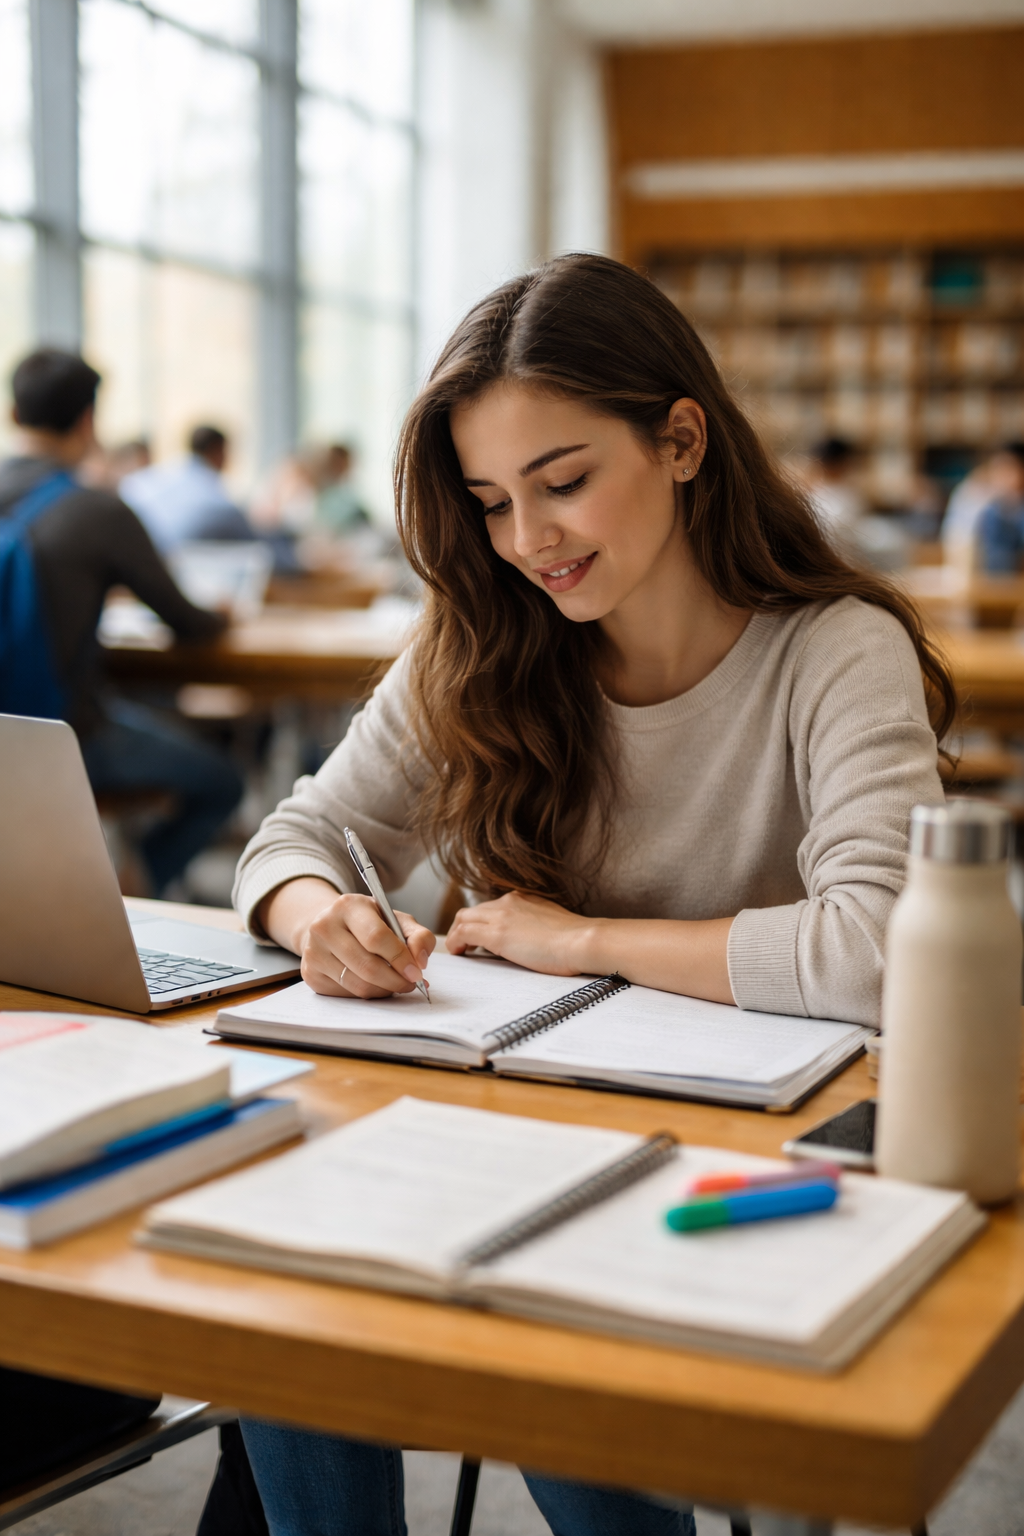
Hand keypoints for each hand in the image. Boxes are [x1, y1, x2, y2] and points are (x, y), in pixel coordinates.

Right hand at [262, 879, 435, 998]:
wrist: (328, 927)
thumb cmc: (367, 923)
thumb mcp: (393, 919)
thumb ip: (417, 935)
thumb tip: (421, 961)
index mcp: (348, 906)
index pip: (376, 937)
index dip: (400, 958)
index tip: (417, 972)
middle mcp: (324, 927)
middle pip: (367, 966)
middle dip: (396, 980)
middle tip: (411, 983)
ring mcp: (314, 952)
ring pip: (358, 985)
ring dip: (384, 990)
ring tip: (396, 984)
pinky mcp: (311, 974)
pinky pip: (347, 994)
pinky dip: (368, 993)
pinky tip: (375, 984)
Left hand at [445, 892, 590, 975]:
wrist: (581, 941)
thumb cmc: (575, 939)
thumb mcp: (552, 922)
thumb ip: (537, 923)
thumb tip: (532, 937)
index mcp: (523, 899)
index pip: (492, 907)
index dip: (481, 921)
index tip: (479, 937)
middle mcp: (509, 901)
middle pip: (473, 910)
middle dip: (464, 927)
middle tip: (464, 945)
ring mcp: (501, 916)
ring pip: (463, 918)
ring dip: (457, 934)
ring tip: (459, 950)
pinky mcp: (496, 934)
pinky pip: (463, 933)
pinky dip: (455, 942)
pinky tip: (459, 953)